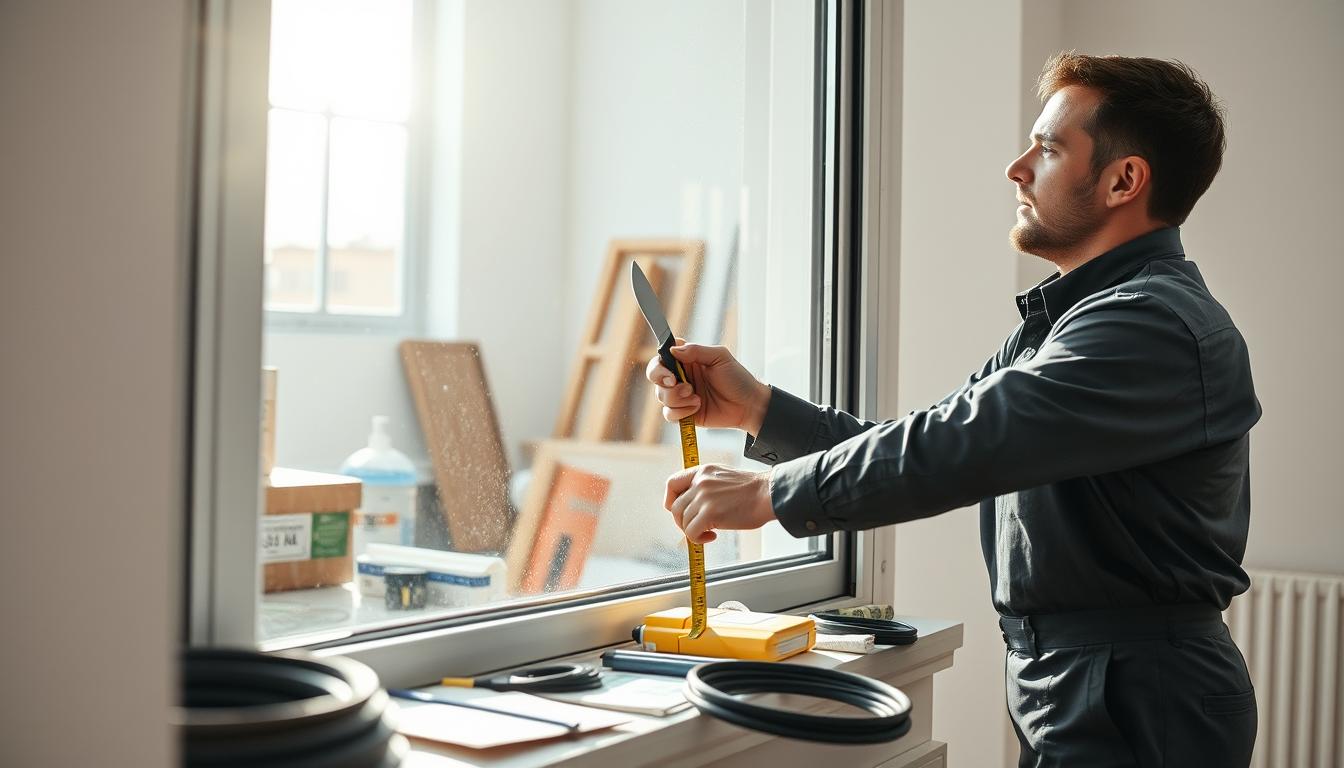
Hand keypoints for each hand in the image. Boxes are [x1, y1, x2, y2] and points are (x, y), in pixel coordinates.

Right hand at [645, 340, 770, 433]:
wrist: (748, 405)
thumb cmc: (737, 379)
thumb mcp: (720, 357)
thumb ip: (696, 351)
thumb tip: (673, 350)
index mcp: (687, 360)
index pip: (662, 357)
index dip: (659, 362)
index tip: (669, 368)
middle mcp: (681, 377)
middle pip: (655, 376)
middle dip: (662, 380)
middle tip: (676, 383)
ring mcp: (681, 396)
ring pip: (661, 396)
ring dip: (677, 398)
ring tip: (697, 397)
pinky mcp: (684, 413)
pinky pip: (669, 414)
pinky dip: (681, 411)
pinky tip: (697, 407)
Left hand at [664, 464, 775, 543]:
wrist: (768, 494)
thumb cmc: (752, 492)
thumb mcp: (723, 478)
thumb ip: (705, 487)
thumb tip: (692, 507)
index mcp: (703, 471)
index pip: (672, 483)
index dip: (670, 500)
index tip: (677, 511)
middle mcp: (700, 482)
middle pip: (675, 507)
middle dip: (682, 522)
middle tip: (697, 527)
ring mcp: (704, 497)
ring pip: (683, 522)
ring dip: (693, 531)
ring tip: (709, 533)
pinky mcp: (710, 514)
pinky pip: (691, 533)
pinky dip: (698, 539)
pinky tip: (712, 537)